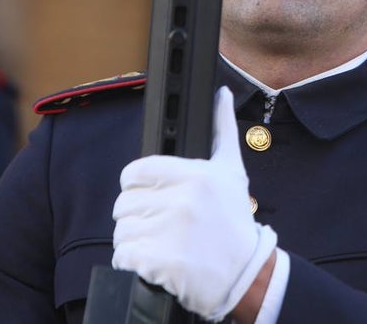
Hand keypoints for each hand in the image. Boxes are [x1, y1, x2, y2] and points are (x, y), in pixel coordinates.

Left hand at [112, 87, 277, 321]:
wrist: (245, 273)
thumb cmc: (234, 222)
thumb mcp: (232, 171)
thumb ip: (222, 129)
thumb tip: (221, 93)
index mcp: (195, 175)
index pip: (134, 172)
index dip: (137, 186)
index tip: (151, 197)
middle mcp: (182, 201)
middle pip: (124, 203)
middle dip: (136, 215)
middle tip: (158, 224)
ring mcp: (170, 233)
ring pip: (121, 231)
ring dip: (133, 240)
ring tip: (158, 243)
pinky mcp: (160, 263)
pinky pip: (123, 257)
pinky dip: (132, 262)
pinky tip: (153, 261)